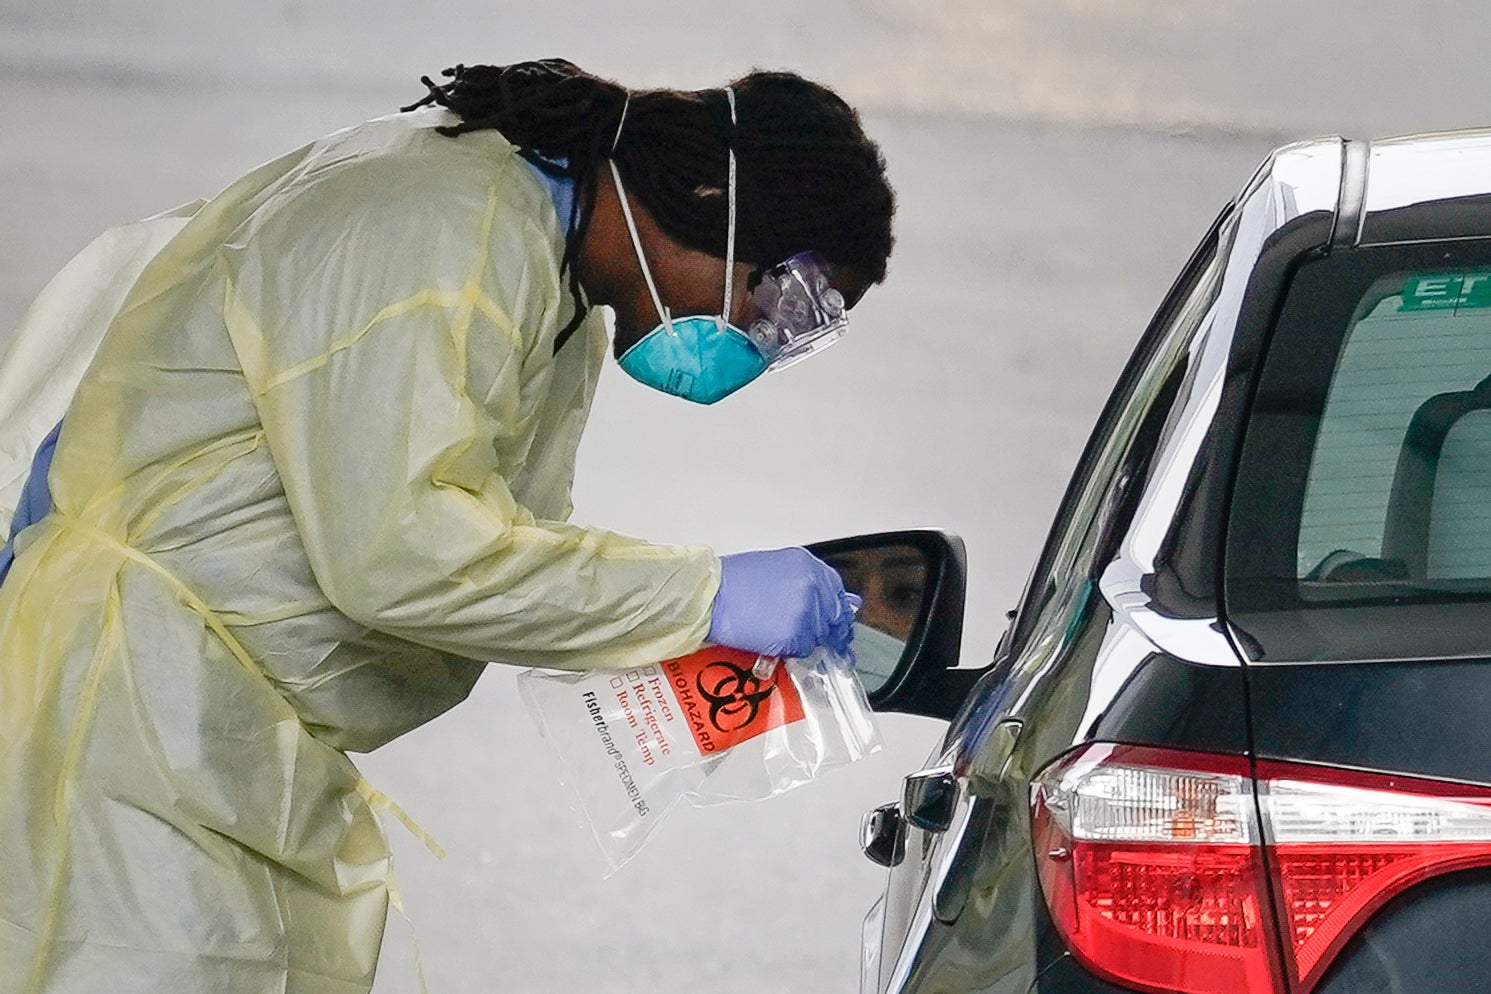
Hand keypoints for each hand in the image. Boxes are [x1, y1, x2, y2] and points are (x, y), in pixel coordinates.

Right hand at [707, 547, 860, 657]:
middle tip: (809, 637)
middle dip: (824, 630)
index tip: (834, 622)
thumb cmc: (731, 582)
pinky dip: (790, 650)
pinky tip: (773, 642)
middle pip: (832, 617)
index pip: (836, 592)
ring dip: (803, 640)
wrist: (710, 595)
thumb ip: (803, 583)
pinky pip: (802, 650)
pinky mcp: (795, 635)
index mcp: (807, 566)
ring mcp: (806, 612)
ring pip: (817, 636)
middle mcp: (812, 586)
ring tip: (779, 634)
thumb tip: (825, 600)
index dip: (835, 610)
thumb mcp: (774, 569)